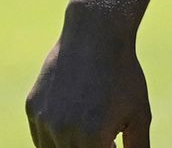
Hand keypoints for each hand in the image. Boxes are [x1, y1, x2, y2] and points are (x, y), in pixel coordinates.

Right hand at [26, 29, 151, 146]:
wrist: (95, 35)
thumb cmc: (122, 76)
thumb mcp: (139, 115)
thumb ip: (138, 147)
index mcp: (93, 138)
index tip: (111, 141)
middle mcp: (64, 133)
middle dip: (89, 147)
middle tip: (104, 134)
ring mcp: (44, 121)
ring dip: (69, 146)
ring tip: (89, 121)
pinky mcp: (32, 109)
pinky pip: (41, 136)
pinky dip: (55, 135)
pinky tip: (74, 112)